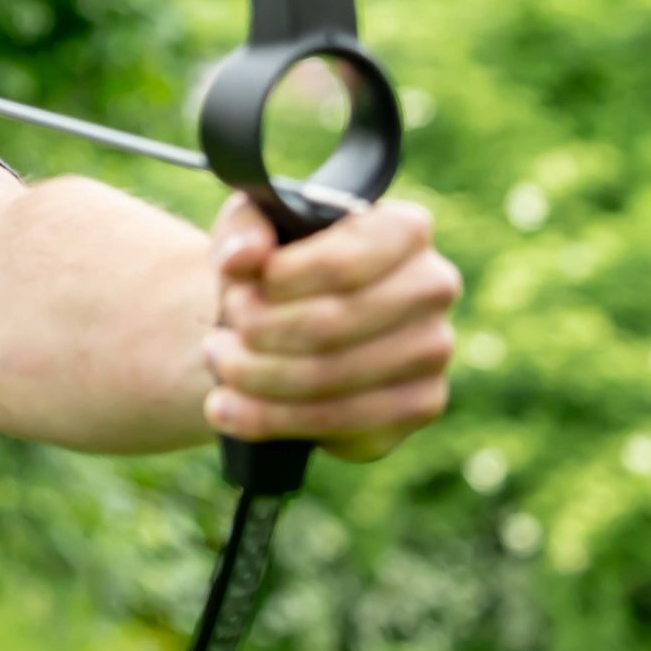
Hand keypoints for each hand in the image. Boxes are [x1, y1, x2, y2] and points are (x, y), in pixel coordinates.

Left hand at [200, 193, 459, 462]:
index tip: (239, 287)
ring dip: (255, 377)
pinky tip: (230, 408)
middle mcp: (432, 286)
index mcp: (403, 229)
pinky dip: (269, 418)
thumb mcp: (251, 229)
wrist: (288, 322)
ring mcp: (432, 350)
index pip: (345, 260)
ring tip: (218, 364)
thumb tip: (242, 256)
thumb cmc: (275, 266)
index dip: (284, 279)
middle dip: (258, 333)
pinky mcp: (419, 404)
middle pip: (332, 324)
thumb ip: (243, 228)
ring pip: (330, 378)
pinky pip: (338, 421)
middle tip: (217, 335)